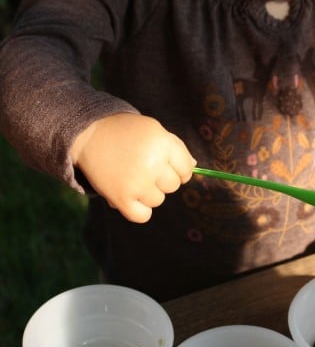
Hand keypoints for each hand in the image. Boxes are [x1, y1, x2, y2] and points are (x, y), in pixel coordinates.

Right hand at [71, 113, 196, 222]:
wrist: (88, 134)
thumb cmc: (126, 132)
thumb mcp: (154, 130)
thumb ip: (176, 148)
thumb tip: (194, 167)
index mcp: (163, 144)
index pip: (186, 168)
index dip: (179, 168)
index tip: (167, 165)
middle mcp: (152, 164)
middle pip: (173, 185)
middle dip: (163, 178)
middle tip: (144, 167)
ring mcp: (137, 183)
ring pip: (158, 200)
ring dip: (148, 192)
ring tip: (132, 177)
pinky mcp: (121, 198)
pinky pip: (142, 216)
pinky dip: (138, 210)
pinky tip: (131, 196)